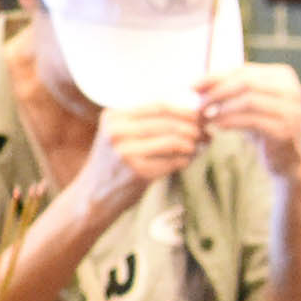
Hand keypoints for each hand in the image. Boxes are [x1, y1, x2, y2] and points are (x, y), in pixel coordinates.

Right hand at [71, 100, 202, 219]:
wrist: (94, 195)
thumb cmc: (115, 162)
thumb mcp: (121, 134)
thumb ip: (147, 120)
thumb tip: (194, 109)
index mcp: (113, 116)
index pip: (158, 105)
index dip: (184, 109)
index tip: (200, 115)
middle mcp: (117, 132)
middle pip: (168, 122)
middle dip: (193, 127)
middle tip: (206, 133)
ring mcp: (126, 152)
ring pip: (174, 141)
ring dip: (192, 144)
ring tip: (198, 146)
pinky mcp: (137, 172)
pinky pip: (173, 162)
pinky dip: (185, 160)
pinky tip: (186, 161)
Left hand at [197, 62, 300, 177]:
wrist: (289, 158)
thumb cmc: (263, 127)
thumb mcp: (248, 104)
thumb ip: (230, 90)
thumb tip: (196, 83)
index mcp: (283, 75)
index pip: (243, 70)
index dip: (215, 77)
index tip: (192, 86)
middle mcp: (292, 89)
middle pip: (246, 82)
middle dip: (217, 92)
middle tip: (198, 104)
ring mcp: (292, 109)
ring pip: (248, 100)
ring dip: (222, 108)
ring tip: (205, 116)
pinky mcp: (286, 129)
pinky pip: (252, 120)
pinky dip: (230, 121)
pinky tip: (217, 126)